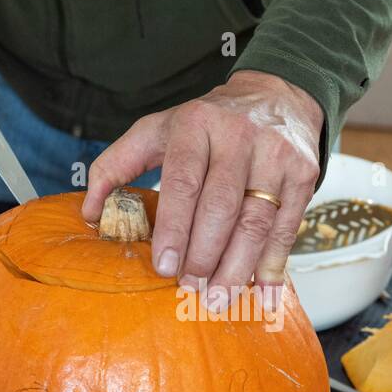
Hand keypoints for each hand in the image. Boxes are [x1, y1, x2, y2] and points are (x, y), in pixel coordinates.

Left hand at [84, 70, 323, 307]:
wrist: (277, 94)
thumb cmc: (207, 122)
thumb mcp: (158, 129)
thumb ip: (117, 166)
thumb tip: (88, 214)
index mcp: (195, 124)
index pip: (183, 181)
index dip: (174, 228)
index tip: (164, 266)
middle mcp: (238, 136)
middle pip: (221, 206)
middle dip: (204, 254)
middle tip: (190, 287)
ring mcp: (275, 155)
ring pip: (256, 222)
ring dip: (237, 267)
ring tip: (218, 298)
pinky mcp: (303, 173)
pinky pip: (286, 228)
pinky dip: (274, 266)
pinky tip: (261, 294)